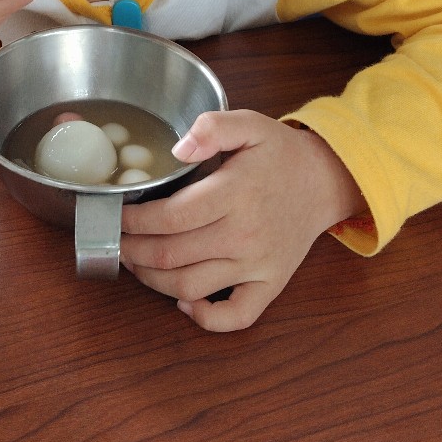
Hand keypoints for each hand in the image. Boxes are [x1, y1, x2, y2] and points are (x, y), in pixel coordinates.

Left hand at [120, 111, 363, 332]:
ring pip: (190, 287)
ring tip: (135, 263)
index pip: (170, 216)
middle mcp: (245, 234)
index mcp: (235, 192)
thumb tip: (177, 150)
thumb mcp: (249, 123)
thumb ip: (212, 127)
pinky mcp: (270, 285)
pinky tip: (184, 302)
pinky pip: (235, 317)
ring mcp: (258, 264)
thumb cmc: (281, 154)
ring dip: (152, 280)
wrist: (325, 181)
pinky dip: (204, 318)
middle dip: (133, 250)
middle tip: (116, 241)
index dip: (134, 221)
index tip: (118, 215)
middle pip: (171, 254)